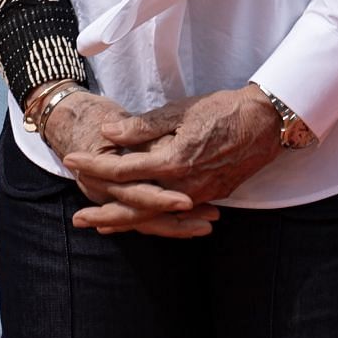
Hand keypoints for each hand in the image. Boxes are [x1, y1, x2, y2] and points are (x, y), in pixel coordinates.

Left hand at [72, 85, 282, 207]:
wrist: (265, 123)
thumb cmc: (224, 110)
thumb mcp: (182, 110)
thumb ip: (144, 125)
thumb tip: (109, 132)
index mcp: (173, 160)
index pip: (123, 169)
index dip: (94, 165)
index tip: (72, 161)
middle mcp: (183, 185)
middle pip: (134, 207)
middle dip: (103, 214)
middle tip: (77, 219)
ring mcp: (198, 195)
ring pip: (154, 216)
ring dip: (125, 222)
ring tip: (100, 227)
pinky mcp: (209, 196)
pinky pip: (173, 215)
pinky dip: (152, 220)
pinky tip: (140, 220)